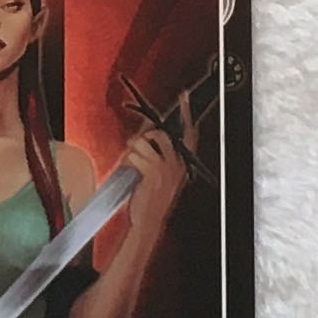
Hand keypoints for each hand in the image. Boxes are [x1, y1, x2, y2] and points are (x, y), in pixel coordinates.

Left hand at [120, 123, 184, 241]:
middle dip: (145, 136)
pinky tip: (130, 171)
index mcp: (183, 164)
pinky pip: (135, 155)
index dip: (187, 113)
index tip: (184, 97)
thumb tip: (148, 133)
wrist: (149, 220)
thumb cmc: (154, 199)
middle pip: (161, 134)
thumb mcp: (164, 176)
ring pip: (144, 143)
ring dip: (133, 150)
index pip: (189, 133)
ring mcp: (165, 167)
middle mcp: (177, 164)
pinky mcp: (151, 172)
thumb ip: (161, 155)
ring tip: (133, 163)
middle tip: (137, 144)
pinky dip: (128, 161)